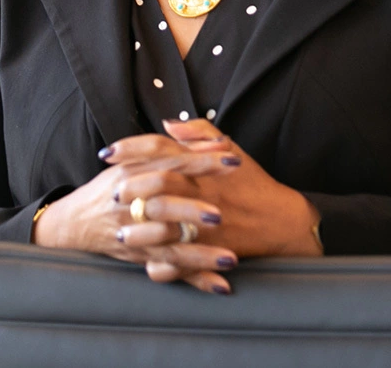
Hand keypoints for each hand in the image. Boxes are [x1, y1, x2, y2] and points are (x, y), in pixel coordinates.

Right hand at [33, 133, 241, 292]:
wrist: (76, 222)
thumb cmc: (112, 188)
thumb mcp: (134, 162)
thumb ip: (168, 149)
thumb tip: (207, 137)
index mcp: (135, 172)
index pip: (171, 163)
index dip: (202, 161)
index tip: (233, 159)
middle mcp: (132, 202)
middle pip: (162, 204)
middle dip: (191, 209)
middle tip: (220, 214)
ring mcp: (134, 233)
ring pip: (168, 243)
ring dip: (199, 253)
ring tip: (229, 256)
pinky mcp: (139, 257)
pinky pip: (170, 269)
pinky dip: (196, 277)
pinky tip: (220, 284)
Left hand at [115, 119, 323, 259]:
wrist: (283, 220)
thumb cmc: (253, 182)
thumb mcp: (230, 148)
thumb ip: (199, 132)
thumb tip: (168, 125)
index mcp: (202, 164)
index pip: (160, 149)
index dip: (130, 148)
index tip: (108, 153)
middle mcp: (202, 190)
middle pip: (157, 183)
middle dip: (129, 186)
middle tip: (111, 191)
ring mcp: (206, 222)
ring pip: (166, 225)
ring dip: (140, 230)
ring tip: (120, 232)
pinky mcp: (213, 250)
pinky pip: (184, 261)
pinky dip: (165, 266)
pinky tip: (148, 266)